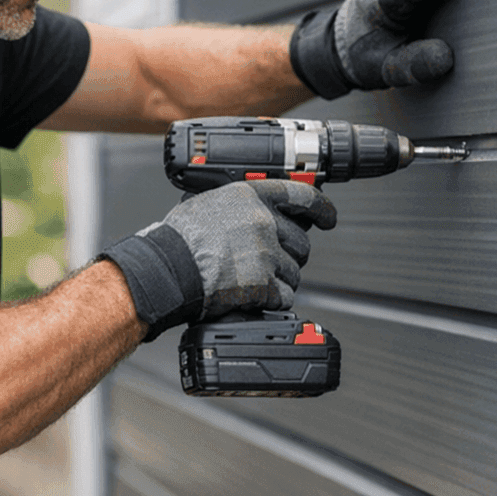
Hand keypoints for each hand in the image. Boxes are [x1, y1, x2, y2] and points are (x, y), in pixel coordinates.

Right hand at [98, 180, 336, 338]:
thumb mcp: (207, 203)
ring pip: (294, 272)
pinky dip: (273, 300)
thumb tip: (249, 210)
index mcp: (250, 197)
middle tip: (271, 263)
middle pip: (301, 243)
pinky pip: (284, 296)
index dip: (321, 208)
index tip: (328, 217)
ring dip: (281, 280)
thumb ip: (235, 204)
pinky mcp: (263, 284)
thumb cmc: (178, 239)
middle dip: (291, 256)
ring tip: (255, 281)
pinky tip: (254, 296)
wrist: (168, 270)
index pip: (301, 195)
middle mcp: (263, 222)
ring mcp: (265, 253)